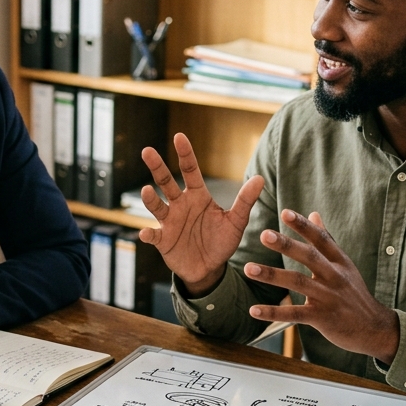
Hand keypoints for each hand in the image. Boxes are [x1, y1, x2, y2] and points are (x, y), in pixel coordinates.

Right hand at [137, 132, 263, 296]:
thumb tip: (261, 178)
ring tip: (147, 190)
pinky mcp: (163, 240)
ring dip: (150, 199)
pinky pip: (153, 235)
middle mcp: (180, 205)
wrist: (209, 268)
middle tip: (147, 150)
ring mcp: (169, 222)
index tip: (179, 136)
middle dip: (157, 167)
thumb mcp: (236, 222)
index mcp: (198, 196)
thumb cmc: (221, 241)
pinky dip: (147, 234)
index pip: (190, 171)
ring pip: (156, 206)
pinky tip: (145, 233)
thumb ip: (245, 200)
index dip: (185, 154)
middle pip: (166, 182)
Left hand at [242, 209, 400, 362]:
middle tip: (264, 234)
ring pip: (298, 283)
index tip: (285, 212)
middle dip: (286, 245)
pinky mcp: (322, 318)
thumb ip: (326, 240)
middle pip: (309, 257)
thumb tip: (313, 213)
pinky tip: (253, 310)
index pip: (321, 239)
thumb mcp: (344, 264)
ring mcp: (329, 297)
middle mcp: (335, 276)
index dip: (303, 225)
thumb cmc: (354, 293)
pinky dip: (273, 313)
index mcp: (339, 261)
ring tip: (249, 268)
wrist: (374, 328)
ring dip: (272, 275)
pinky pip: (294, 314)